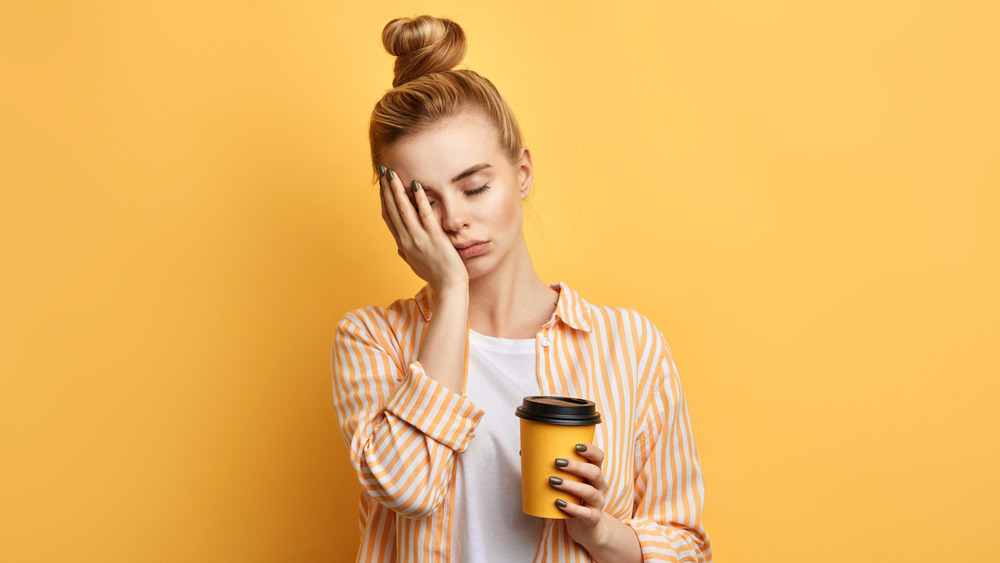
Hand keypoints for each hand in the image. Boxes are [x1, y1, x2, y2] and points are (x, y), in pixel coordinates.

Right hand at [379, 167, 467, 291]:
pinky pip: (425, 215)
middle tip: (383, 171)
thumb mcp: (415, 265)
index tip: (382, 185)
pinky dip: (420, 199)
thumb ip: (406, 253)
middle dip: (387, 189)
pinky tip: (417, 185)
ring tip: (393, 174)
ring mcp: (419, 239)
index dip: (384, 199)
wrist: (448, 287)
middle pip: (392, 210)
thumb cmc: (434, 276)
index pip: (389, 217)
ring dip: (397, 190)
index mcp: (403, 244)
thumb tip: (398, 248)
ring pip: (403, 210)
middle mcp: (407, 240)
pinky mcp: (434, 238)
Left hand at [551, 443, 610, 547]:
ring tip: (553, 481)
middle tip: (557, 462)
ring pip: (589, 492)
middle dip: (576, 466)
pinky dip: (571, 507)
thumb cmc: (573, 498)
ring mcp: (598, 502)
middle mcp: (600, 486)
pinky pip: (585, 513)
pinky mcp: (593, 518)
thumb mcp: (570, 482)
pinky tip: (558, 502)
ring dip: (570, 485)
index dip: (590, 450)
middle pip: (594, 472)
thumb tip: (524, 452)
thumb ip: (555, 469)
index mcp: (594, 473)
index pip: (598, 457)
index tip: (576, 445)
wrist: (585, 526)